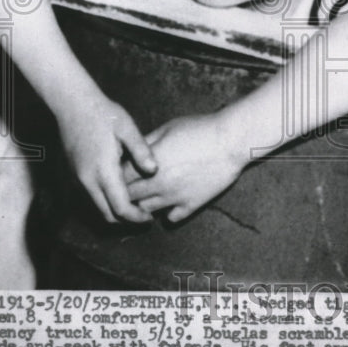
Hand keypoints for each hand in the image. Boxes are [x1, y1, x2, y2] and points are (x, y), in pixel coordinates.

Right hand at [57, 94, 154, 223]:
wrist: (72, 104)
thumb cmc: (103, 113)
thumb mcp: (127, 128)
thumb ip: (141, 150)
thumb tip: (155, 170)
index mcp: (103, 171)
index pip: (120, 208)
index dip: (136, 217)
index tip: (150, 218)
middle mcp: (87, 180)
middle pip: (107, 215)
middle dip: (126, 220)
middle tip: (145, 215)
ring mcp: (78, 179)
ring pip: (97, 208)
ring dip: (115, 212)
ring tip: (135, 205)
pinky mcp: (74, 174)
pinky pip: (90, 198)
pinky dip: (105, 202)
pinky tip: (119, 192)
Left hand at [124, 113, 246, 222]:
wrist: (231, 141)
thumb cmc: (199, 129)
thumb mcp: (167, 128)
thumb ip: (146, 143)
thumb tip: (131, 153)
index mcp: (149, 163)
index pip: (119, 179)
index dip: (116, 176)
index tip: (120, 171)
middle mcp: (158, 184)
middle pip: (128, 198)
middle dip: (125, 193)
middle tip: (130, 185)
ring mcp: (175, 197)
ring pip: (146, 211)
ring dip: (143, 204)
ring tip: (148, 195)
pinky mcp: (192, 205)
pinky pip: (171, 218)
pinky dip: (167, 213)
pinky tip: (170, 202)